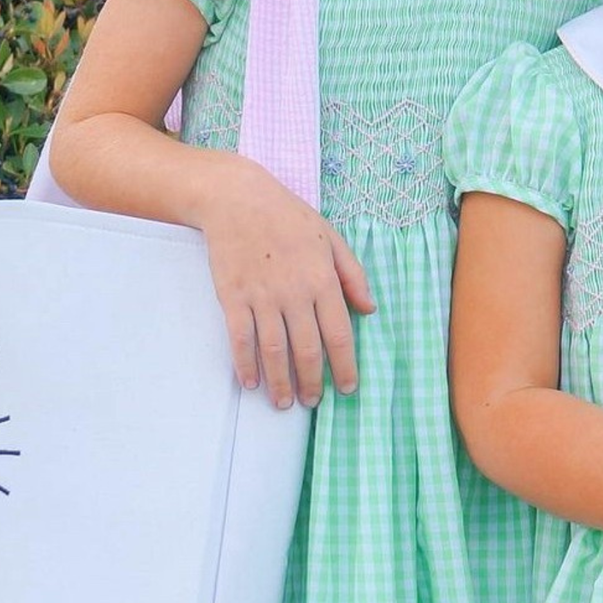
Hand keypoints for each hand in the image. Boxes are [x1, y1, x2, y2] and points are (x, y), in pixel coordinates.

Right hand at [196, 157, 374, 406]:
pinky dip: (246, 364)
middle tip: (313, 403)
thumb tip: (370, 309)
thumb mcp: (330, 238)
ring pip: (275, 350)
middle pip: (308, 349)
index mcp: (322, 279)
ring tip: (284, 403)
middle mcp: (294, 292)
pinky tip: (251, 382)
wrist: (237, 198)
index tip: (347, 388)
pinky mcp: (233, 297)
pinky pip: (241, 338)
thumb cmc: (288, 216)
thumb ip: (353, 275)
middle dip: (312, 382)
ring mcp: (262, 296)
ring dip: (280, 382)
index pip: (339, 333)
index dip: (345, 366)